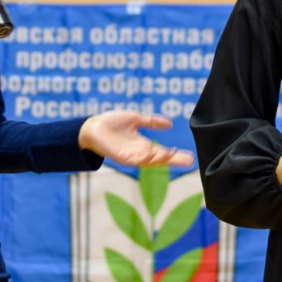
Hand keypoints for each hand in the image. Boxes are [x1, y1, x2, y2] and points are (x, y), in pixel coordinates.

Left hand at [78, 111, 193, 167]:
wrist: (91, 127)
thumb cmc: (111, 123)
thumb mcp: (136, 119)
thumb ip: (151, 122)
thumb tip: (169, 124)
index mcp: (143, 146)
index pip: (163, 153)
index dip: (176, 156)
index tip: (190, 157)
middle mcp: (139, 153)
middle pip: (160, 160)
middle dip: (174, 161)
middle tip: (189, 161)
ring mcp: (130, 156)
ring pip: (149, 161)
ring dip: (161, 159)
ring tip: (173, 155)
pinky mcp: (120, 157)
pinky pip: (134, 160)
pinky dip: (144, 157)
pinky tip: (153, 153)